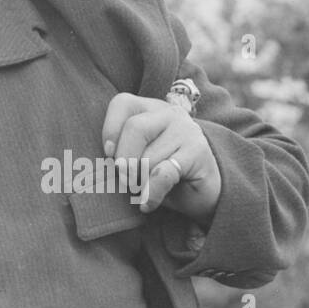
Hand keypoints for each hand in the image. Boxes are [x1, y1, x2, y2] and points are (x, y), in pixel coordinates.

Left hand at [101, 92, 221, 224]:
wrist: (202, 193)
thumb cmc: (159, 173)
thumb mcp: (134, 158)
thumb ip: (119, 151)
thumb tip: (107, 160)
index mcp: (150, 108)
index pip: (122, 103)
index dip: (110, 131)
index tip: (109, 155)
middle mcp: (169, 114)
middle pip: (134, 128)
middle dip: (124, 160)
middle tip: (126, 180)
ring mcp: (187, 131)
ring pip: (148, 156)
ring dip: (140, 181)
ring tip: (145, 188)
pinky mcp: (198, 152)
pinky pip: (163, 174)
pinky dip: (151, 193)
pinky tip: (147, 203)